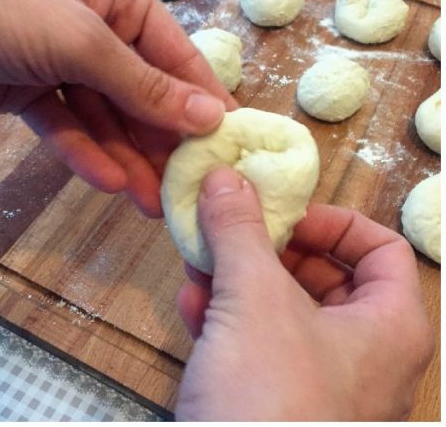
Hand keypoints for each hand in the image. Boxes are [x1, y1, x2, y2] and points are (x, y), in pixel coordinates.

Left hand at [0, 0, 236, 216]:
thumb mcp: (78, 40)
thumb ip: (141, 85)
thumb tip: (207, 117)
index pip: (176, 56)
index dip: (203, 104)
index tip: (232, 152)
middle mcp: (96, 26)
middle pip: (142, 93)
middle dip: (165, 142)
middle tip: (190, 193)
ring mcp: (59, 61)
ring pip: (105, 117)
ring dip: (129, 158)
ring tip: (155, 205)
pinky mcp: (25, 91)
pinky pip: (64, 126)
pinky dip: (84, 153)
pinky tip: (110, 182)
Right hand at [175, 167, 432, 419]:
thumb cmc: (271, 399)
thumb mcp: (253, 300)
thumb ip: (239, 232)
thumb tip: (226, 177)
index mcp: (390, 326)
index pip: (382, 248)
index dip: (332, 221)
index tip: (278, 213)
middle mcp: (367, 356)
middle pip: (326, 277)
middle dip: (267, 249)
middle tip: (226, 229)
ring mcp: (323, 385)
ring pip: (285, 311)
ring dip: (237, 280)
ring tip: (196, 263)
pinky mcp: (280, 404)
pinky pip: (261, 348)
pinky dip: (228, 322)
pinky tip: (191, 307)